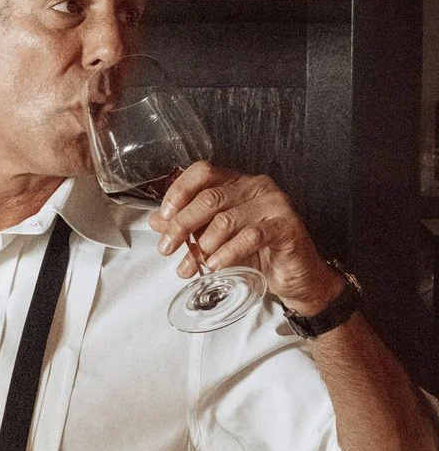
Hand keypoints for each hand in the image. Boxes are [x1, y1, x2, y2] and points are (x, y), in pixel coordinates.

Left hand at [148, 161, 345, 314]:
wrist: (295, 277)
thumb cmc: (256, 253)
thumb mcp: (214, 238)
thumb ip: (187, 226)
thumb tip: (155, 221)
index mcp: (237, 182)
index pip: (202, 172)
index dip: (178, 192)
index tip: (163, 218)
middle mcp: (255, 186)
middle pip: (209, 197)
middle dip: (181, 225)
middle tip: (166, 248)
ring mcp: (273, 204)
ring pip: (226, 219)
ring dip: (202, 245)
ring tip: (192, 264)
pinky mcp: (286, 226)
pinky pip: (250, 236)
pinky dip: (228, 252)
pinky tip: (216, 266)